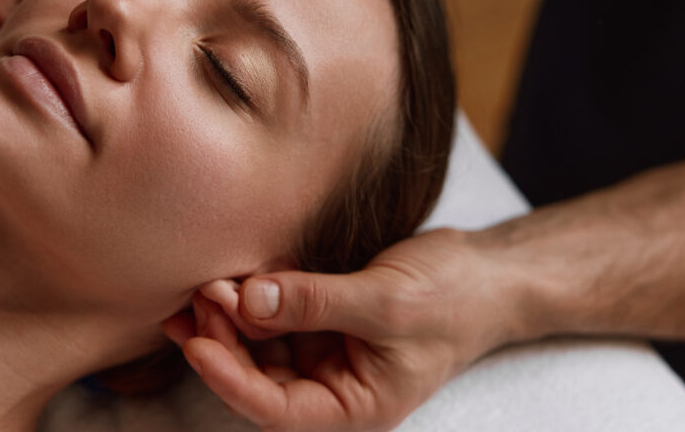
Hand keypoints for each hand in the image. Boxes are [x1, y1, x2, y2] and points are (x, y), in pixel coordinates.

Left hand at [164, 228, 522, 431]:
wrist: (487, 273)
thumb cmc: (453, 298)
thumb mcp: (385, 300)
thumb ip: (316, 302)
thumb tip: (248, 300)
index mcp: (354, 405)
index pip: (276, 410)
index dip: (231, 380)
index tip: (198, 345)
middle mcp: (333, 386)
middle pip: (259, 376)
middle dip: (226, 341)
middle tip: (201, 297)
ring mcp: (325, 352)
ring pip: (261, 345)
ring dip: (231, 318)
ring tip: (205, 284)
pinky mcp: (321, 320)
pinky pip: (275, 315)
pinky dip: (253, 298)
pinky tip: (232, 276)